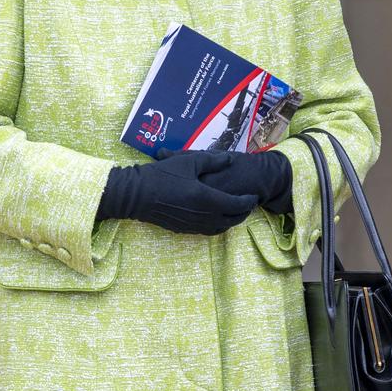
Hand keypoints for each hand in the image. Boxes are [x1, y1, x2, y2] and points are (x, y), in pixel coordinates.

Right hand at [97, 150, 258, 234]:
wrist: (137, 195)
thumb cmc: (163, 175)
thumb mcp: (188, 162)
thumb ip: (212, 160)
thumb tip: (230, 159)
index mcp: (207, 198)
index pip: (237, 204)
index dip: (248, 201)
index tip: (255, 196)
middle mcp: (204, 216)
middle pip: (232, 220)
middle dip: (243, 213)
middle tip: (249, 204)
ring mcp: (193, 225)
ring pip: (220, 228)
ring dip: (232, 221)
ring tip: (236, 212)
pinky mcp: (184, 229)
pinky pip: (208, 231)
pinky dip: (218, 226)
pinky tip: (216, 218)